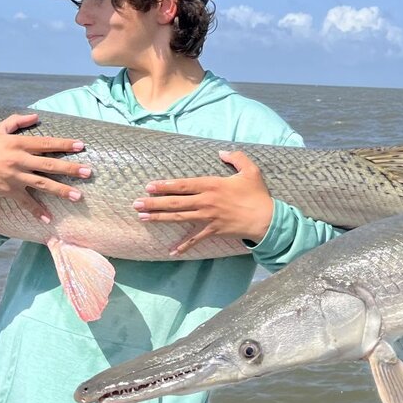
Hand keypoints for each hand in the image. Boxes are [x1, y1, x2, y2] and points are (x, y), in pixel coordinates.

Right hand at [0, 113, 89, 222]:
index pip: (45, 143)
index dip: (64, 144)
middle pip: (49, 164)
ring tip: (79, 196)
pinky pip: (26, 202)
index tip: (81, 146)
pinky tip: (49, 219)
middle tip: (88, 172)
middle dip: (70, 168)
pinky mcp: (8, 191)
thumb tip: (36, 115)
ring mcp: (14, 177)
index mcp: (17, 144)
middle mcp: (18, 160)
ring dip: (61, 190)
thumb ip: (16, 121)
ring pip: (42, 184)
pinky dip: (37, 211)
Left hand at [135, 151, 275, 254]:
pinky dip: (183, 246)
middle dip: (154, 203)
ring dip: (160, 218)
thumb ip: (236, 157)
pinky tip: (171, 251)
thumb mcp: (250, 170)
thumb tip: (222, 151)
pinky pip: (196, 239)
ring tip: (143, 218)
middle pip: (175, 202)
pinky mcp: (214, 230)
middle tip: (136, 204)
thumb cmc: (257, 194)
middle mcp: (206, 201)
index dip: (165, 186)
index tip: (149, 186)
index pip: (183, 185)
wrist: (266, 218)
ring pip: (180, 218)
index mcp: (212, 185)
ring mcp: (209, 217)